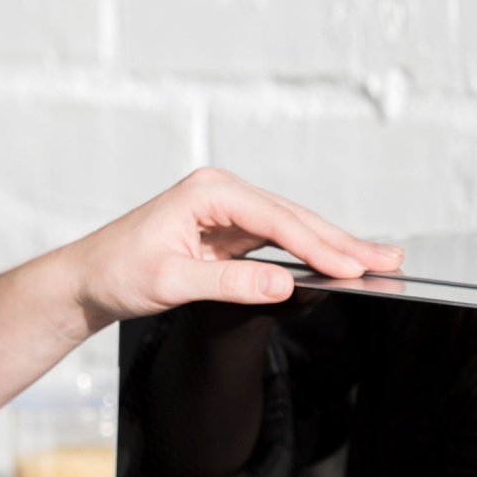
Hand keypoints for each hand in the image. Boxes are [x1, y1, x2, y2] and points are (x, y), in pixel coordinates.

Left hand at [62, 168, 401, 330]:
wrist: (87, 278)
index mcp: (208, 192)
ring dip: (333, 247)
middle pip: (293, 218)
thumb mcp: (172, 282)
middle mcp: (221, 193)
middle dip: (342, 242)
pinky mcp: (229, 231)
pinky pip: (278, 240)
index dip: (318, 246)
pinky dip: (309, 254)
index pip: (276, 219)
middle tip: (388, 260)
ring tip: (377, 260)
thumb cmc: (118, 273)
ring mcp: (227, 210)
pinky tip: (337, 263)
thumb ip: (230, 283)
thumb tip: (285, 284)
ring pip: (291, 228)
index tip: (352, 268)